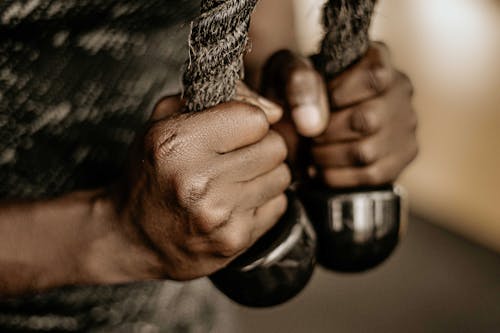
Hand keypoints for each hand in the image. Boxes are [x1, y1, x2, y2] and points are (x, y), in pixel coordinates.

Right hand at [115, 88, 289, 280]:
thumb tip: (275, 110)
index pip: (255, 118)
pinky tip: (235, 204)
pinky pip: (278, 205)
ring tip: (234, 180)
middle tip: (236, 156)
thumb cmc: (152, 173)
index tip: (234, 130)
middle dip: (261, 146)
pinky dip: (262, 201)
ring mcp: (218, 214)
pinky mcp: (234, 239)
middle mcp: (198, 180)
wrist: (132, 238)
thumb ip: (219, 98)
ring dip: (264, 174)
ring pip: (282, 176)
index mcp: (176, 143)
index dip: (248, 120)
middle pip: (275, 147)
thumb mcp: (166, 121)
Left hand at [261, 43, 417, 186]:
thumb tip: (311, 125)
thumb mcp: (288, 71)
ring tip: (312, 150)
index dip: (339, 95)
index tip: (320, 101)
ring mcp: (405, 125)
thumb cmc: (297, 89)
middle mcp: (400, 89)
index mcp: (377, 58)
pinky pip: (370, 175)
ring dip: (328, 155)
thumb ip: (298, 83)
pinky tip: (321, 167)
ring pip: (367, 151)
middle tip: (309, 133)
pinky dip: (336, 175)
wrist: (304, 116)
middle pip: (366, 120)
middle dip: (326, 131)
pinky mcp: (403, 156)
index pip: (373, 77)